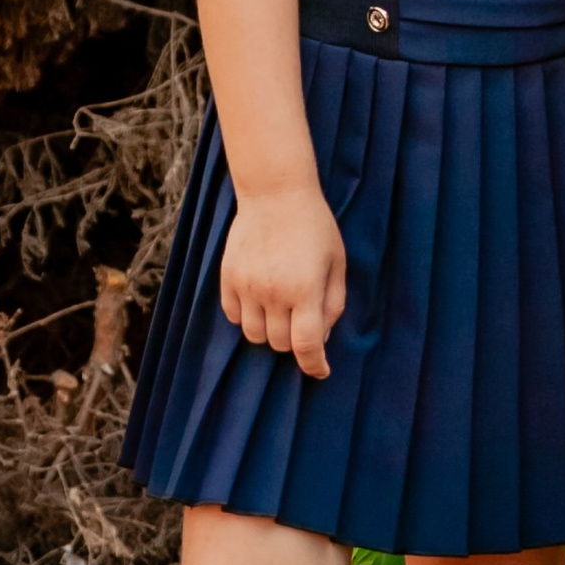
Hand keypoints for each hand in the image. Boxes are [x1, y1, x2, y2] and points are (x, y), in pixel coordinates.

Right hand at [221, 187, 348, 381]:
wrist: (275, 193)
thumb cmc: (314, 226)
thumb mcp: (336, 262)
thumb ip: (333, 303)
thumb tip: (321, 338)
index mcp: (305, 289)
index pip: (306, 346)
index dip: (315, 365)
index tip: (320, 370)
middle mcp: (273, 292)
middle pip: (279, 344)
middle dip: (295, 341)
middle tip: (302, 321)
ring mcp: (247, 285)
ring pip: (254, 335)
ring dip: (270, 331)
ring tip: (280, 310)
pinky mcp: (228, 277)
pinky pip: (234, 316)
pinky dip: (247, 316)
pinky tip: (259, 299)